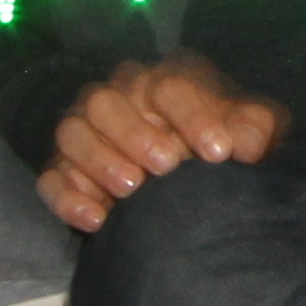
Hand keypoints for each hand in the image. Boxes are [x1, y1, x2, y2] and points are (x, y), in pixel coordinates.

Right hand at [37, 53, 285, 233]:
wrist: (189, 175)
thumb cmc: (217, 143)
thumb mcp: (247, 131)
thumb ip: (254, 128)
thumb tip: (247, 144)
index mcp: (162, 85)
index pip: (170, 88)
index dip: (194, 117)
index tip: (220, 153)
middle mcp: (117, 101)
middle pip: (106, 102)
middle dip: (135, 132)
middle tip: (167, 165)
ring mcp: (85, 134)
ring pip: (72, 133)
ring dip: (98, 159)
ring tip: (132, 188)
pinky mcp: (64, 171)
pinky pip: (51, 178)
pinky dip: (67, 198)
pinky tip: (96, 219)